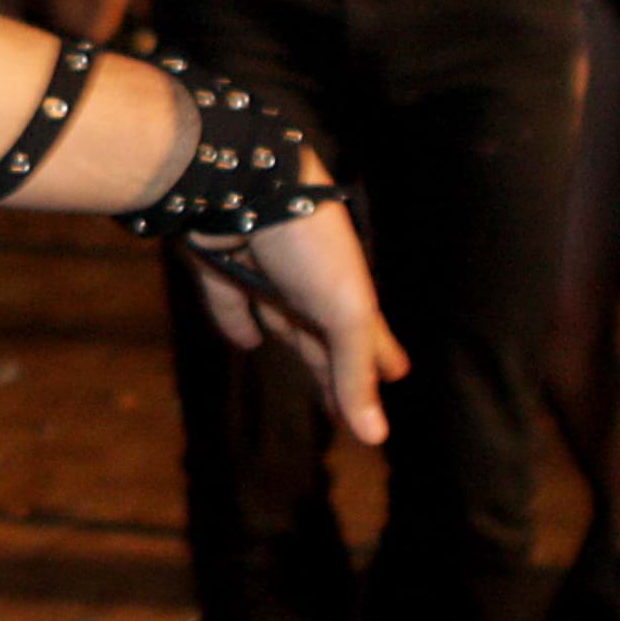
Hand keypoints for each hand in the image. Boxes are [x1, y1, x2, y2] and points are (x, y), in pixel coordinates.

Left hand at [188, 197, 406, 445]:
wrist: (242, 182)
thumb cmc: (308, 245)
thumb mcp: (343, 312)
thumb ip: (353, 373)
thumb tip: (375, 439)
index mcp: (346, 289)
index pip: (369, 336)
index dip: (381, 359)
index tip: (399, 375)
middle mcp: (309, 280)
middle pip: (324, 337)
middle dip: (337, 368)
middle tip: (347, 401)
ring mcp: (265, 271)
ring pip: (282, 321)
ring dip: (295, 346)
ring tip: (309, 372)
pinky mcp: (220, 264)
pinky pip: (230, 301)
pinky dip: (236, 322)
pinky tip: (244, 342)